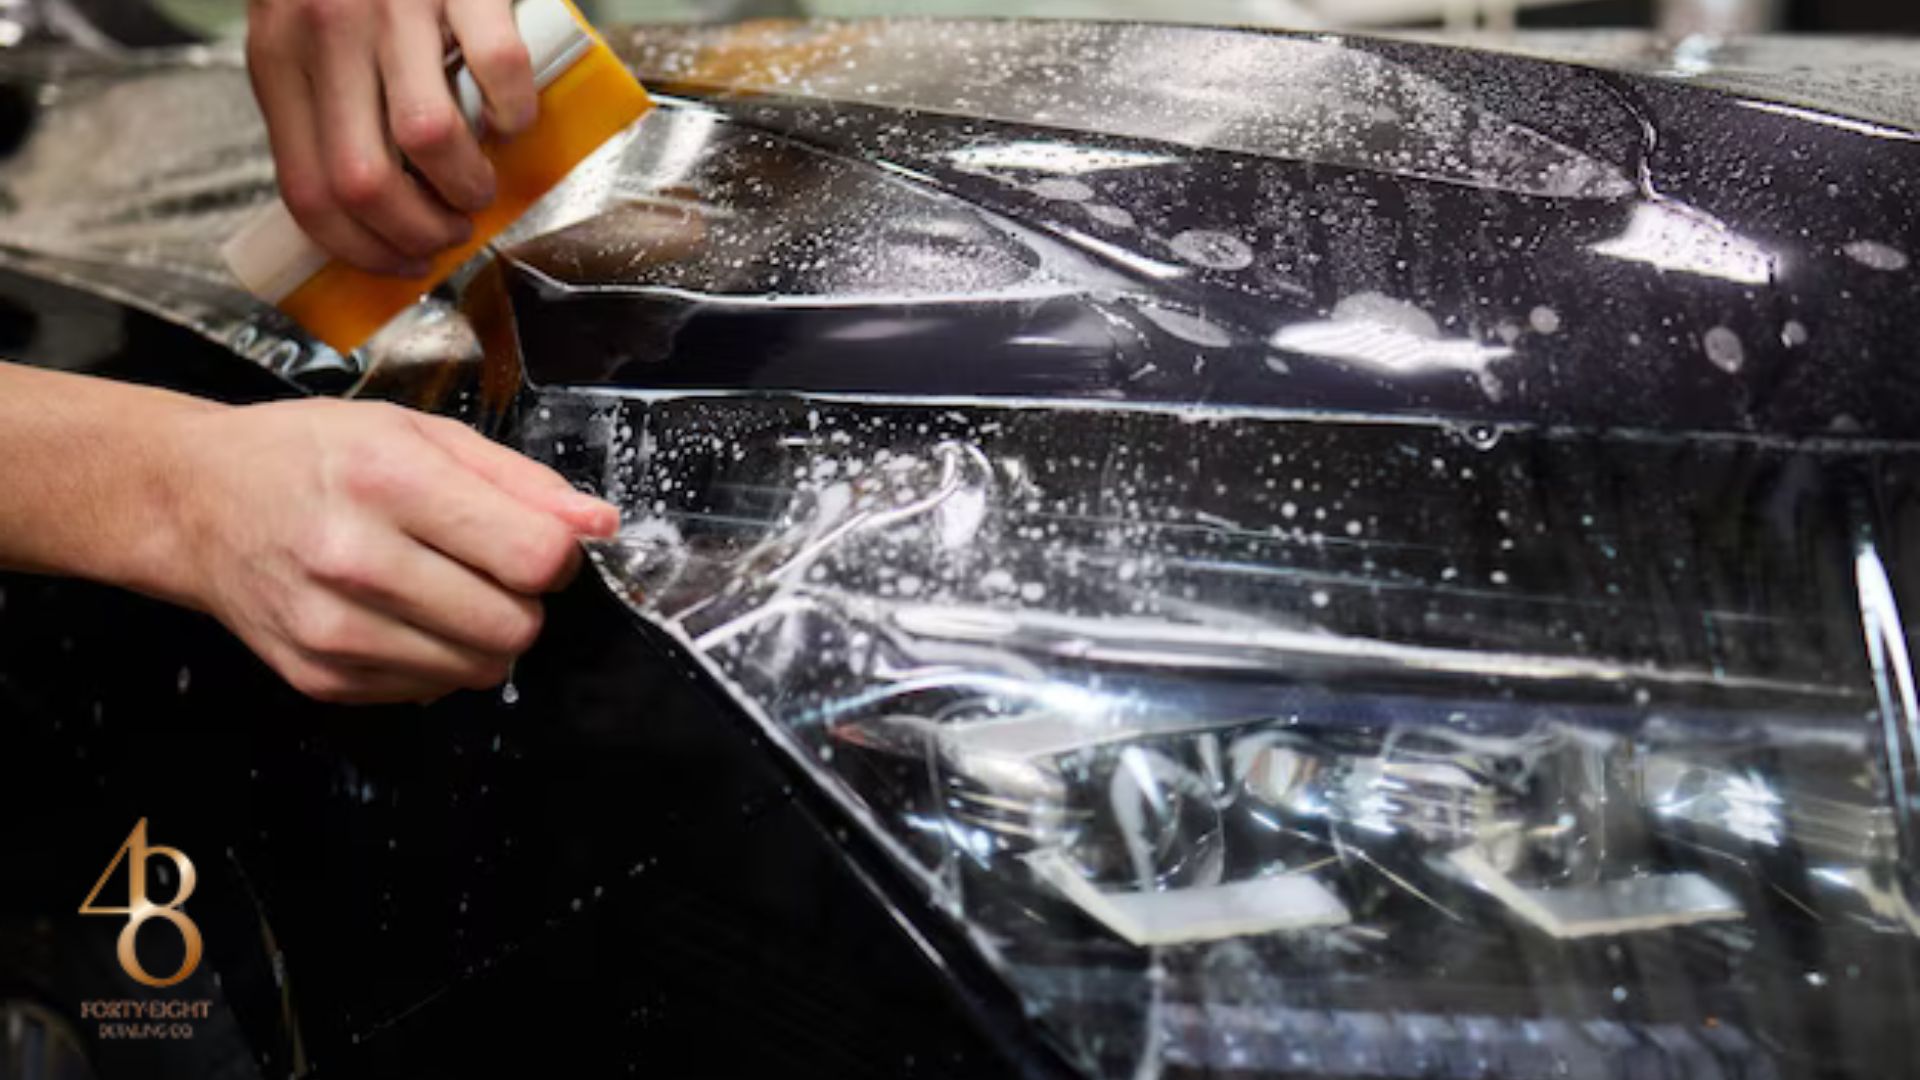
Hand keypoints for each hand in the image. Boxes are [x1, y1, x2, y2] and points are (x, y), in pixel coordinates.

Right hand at [158, 398, 614, 702]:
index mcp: (388, 482)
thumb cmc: (314, 455)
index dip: (560, 554)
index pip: (534, 558)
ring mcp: (334, 631)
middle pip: (515, 625)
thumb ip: (520, 481)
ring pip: (480, 670)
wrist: (195, 504)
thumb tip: (600, 526)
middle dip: (524, 600)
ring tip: (445, 589)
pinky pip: (431, 690)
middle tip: (490, 567)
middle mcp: (356, 561)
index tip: (540, 540)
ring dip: (485, 635)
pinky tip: (402, 614)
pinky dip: (437, 658)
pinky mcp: (320, 679)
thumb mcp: (419, 432)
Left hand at [245, 0, 538, 274]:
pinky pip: (497, 72)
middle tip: (449, 232)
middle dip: (418, 232)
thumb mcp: (304, 37)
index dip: (359, 249)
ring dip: (466, 187)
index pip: (307, 191)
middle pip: (363, 181)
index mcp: (281, 63)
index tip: (400, 264)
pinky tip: (516, 121)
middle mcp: (328, 37)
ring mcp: (394, 9)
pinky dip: (516, 116)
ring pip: (428, 139)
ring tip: (481, 189)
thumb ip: (322, 105)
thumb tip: (367, 208)